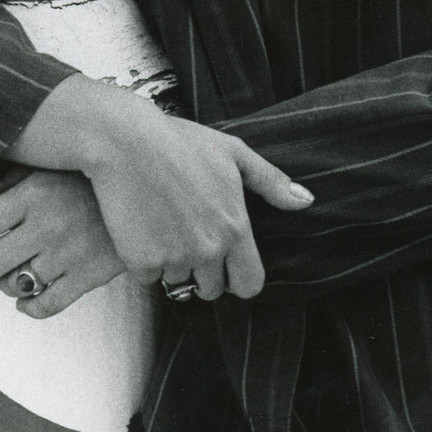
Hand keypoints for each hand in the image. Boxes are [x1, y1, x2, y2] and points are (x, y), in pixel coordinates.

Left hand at [0, 168, 125, 318]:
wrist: (145, 186)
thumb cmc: (85, 176)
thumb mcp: (46, 168)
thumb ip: (7, 182)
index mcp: (31, 193)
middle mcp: (46, 224)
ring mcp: (69, 252)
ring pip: (14, 286)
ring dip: (4, 285)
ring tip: (7, 276)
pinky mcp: (90, 274)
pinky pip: (45, 305)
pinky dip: (29, 307)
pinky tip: (26, 298)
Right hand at [79, 89, 314, 300]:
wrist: (126, 141)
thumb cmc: (180, 142)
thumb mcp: (233, 153)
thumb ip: (271, 182)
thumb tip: (305, 201)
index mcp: (235, 228)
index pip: (250, 284)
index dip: (238, 277)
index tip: (226, 263)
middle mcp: (208, 250)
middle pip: (212, 290)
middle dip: (203, 271)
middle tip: (188, 236)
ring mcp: (174, 259)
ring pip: (177, 282)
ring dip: (172, 263)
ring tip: (163, 223)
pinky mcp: (141, 262)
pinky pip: (147, 278)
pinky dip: (143, 261)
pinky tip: (141, 228)